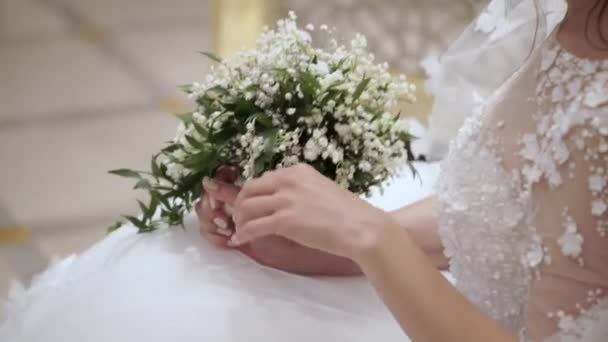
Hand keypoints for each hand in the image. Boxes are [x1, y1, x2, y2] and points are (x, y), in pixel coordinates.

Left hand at [196, 167, 360, 275]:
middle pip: (250, 189)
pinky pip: (253, 227)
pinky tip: (241, 241)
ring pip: (247, 207)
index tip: (251, 205)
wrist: (361, 227)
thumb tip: (283, 203)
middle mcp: (288, 180)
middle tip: (241, 219)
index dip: (253, 193)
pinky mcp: (284, 221)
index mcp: (297, 171)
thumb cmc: (347, 213)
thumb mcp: (320, 189)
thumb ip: (300, 191)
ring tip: (241, 230)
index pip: (264, 179)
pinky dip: (244, 234)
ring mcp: (285, 200)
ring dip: (240, 220)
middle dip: (240, 205)